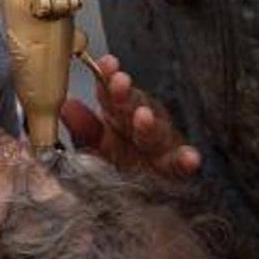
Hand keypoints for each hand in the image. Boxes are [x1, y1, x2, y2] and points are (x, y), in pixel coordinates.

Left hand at [61, 53, 200, 177]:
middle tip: (119, 83)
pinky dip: (186, 160)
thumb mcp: (95, 146)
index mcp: (120, 116)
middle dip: (127, 94)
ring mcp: (160, 146)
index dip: (108, 77)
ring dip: (150, 124)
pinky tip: (191, 157)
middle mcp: (142, 125)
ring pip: (157, 132)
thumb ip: (83, 129)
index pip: (112, 93)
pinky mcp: (175, 169)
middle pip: (135, 106)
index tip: (107, 63)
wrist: (138, 194)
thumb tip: (68, 106)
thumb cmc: (118, 164)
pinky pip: (180, 165)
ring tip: (142, 116)